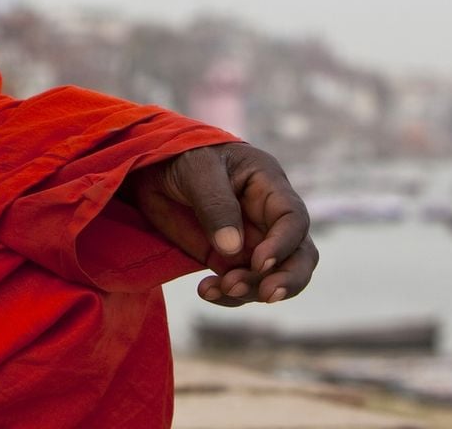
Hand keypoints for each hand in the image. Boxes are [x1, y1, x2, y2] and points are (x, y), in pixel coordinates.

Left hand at [128, 143, 317, 307]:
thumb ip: (216, 205)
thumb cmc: (182, 156)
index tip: (260, 262)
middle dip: (288, 279)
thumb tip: (234, 249)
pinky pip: (240, 285)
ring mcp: (251, 242)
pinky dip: (228, 295)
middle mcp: (268, 218)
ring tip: (221, 288)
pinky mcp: (229, 260)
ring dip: (252, 290)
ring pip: (271, 277)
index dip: (284, 244)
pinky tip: (207, 291)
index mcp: (269, 187)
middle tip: (266, 295)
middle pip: (299, 255)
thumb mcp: (197, 170)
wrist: (152, 168)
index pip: (293, 219)